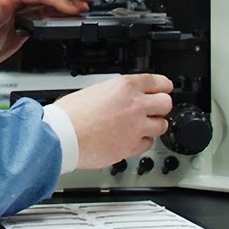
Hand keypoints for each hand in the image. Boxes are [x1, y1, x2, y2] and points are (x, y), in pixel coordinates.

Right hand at [52, 74, 173, 169]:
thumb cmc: (70, 115)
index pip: (159, 82)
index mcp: (125, 86)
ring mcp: (136, 127)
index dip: (162, 86)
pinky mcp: (132, 147)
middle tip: (153, 109)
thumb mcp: (95, 90)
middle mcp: (135, 105)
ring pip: (162, 125)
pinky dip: (142, 142)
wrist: (62, 137)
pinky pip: (148, 143)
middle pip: (166, 103)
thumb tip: (124, 97)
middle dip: (160, 107)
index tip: (163, 89)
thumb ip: (116, 93)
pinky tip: (131, 139)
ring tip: (140, 126)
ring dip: (153, 125)